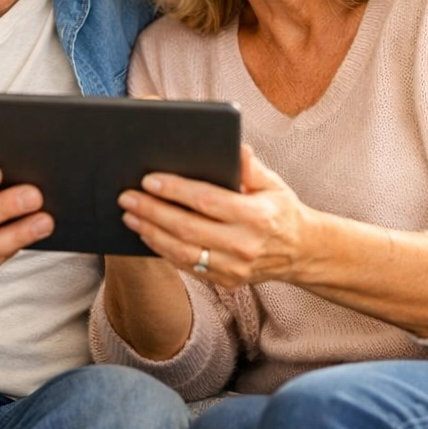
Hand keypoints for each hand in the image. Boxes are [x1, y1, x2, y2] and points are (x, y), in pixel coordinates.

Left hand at [119, 145, 310, 289]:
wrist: (301, 251)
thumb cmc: (280, 209)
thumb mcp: (273, 182)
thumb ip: (251, 166)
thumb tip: (235, 147)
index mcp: (256, 215)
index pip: (207, 201)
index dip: (176, 190)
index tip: (149, 179)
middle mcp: (244, 244)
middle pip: (187, 227)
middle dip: (152, 211)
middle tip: (127, 196)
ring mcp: (235, 267)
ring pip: (183, 251)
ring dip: (151, 233)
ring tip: (130, 215)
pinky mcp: (227, 281)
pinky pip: (188, 266)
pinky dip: (163, 250)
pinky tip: (147, 234)